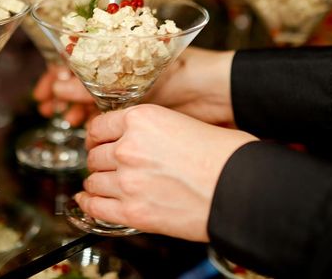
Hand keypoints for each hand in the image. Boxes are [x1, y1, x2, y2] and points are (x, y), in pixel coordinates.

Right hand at [33, 47, 235, 126]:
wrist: (220, 95)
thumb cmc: (185, 71)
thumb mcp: (136, 77)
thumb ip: (95, 84)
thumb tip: (58, 86)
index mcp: (123, 54)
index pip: (81, 60)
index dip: (58, 75)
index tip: (43, 91)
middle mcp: (124, 72)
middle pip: (82, 82)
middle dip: (62, 96)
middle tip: (46, 109)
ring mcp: (131, 94)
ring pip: (93, 102)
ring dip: (76, 111)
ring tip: (65, 120)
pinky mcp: (140, 117)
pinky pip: (110, 121)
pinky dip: (95, 126)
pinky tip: (85, 130)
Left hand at [75, 104, 257, 241]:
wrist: (242, 188)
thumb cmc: (226, 155)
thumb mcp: (185, 124)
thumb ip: (154, 132)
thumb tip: (144, 142)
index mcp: (141, 120)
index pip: (100, 126)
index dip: (98, 136)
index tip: (98, 142)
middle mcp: (128, 148)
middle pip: (95, 154)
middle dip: (100, 161)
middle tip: (106, 166)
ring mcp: (127, 181)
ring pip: (93, 180)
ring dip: (96, 183)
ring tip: (102, 185)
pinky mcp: (133, 212)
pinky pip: (97, 208)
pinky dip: (90, 205)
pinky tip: (89, 202)